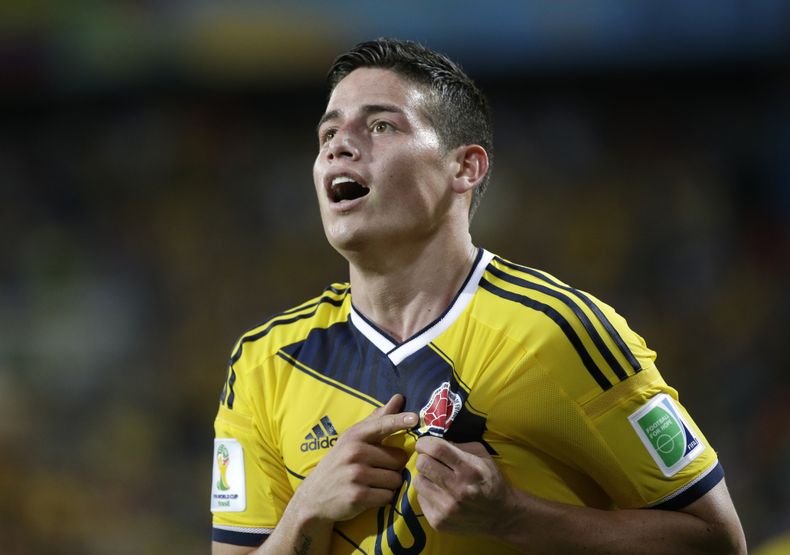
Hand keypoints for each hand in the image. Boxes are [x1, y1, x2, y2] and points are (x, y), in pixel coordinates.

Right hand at [291, 394, 417, 523]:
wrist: (314, 497)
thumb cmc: (340, 463)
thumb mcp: (353, 439)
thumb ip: (378, 419)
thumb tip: (399, 398)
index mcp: (355, 436)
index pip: (382, 425)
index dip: (399, 421)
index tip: (415, 418)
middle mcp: (354, 452)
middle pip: (397, 458)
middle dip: (393, 467)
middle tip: (376, 470)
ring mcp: (355, 474)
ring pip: (395, 478)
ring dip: (389, 484)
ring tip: (372, 483)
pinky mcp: (357, 495)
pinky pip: (387, 496)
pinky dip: (383, 498)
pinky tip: (369, 495)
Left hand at [413, 437, 511, 534]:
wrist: (501, 515)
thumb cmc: (490, 480)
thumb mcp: (482, 456)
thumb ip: (458, 446)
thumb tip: (434, 443)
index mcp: (469, 469)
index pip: (436, 449)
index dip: (425, 443)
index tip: (424, 444)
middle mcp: (458, 489)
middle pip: (423, 464)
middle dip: (424, 458)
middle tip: (431, 461)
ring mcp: (447, 508)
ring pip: (418, 481)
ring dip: (425, 477)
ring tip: (437, 479)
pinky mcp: (439, 521)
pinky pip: (420, 498)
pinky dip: (428, 493)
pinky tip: (440, 494)